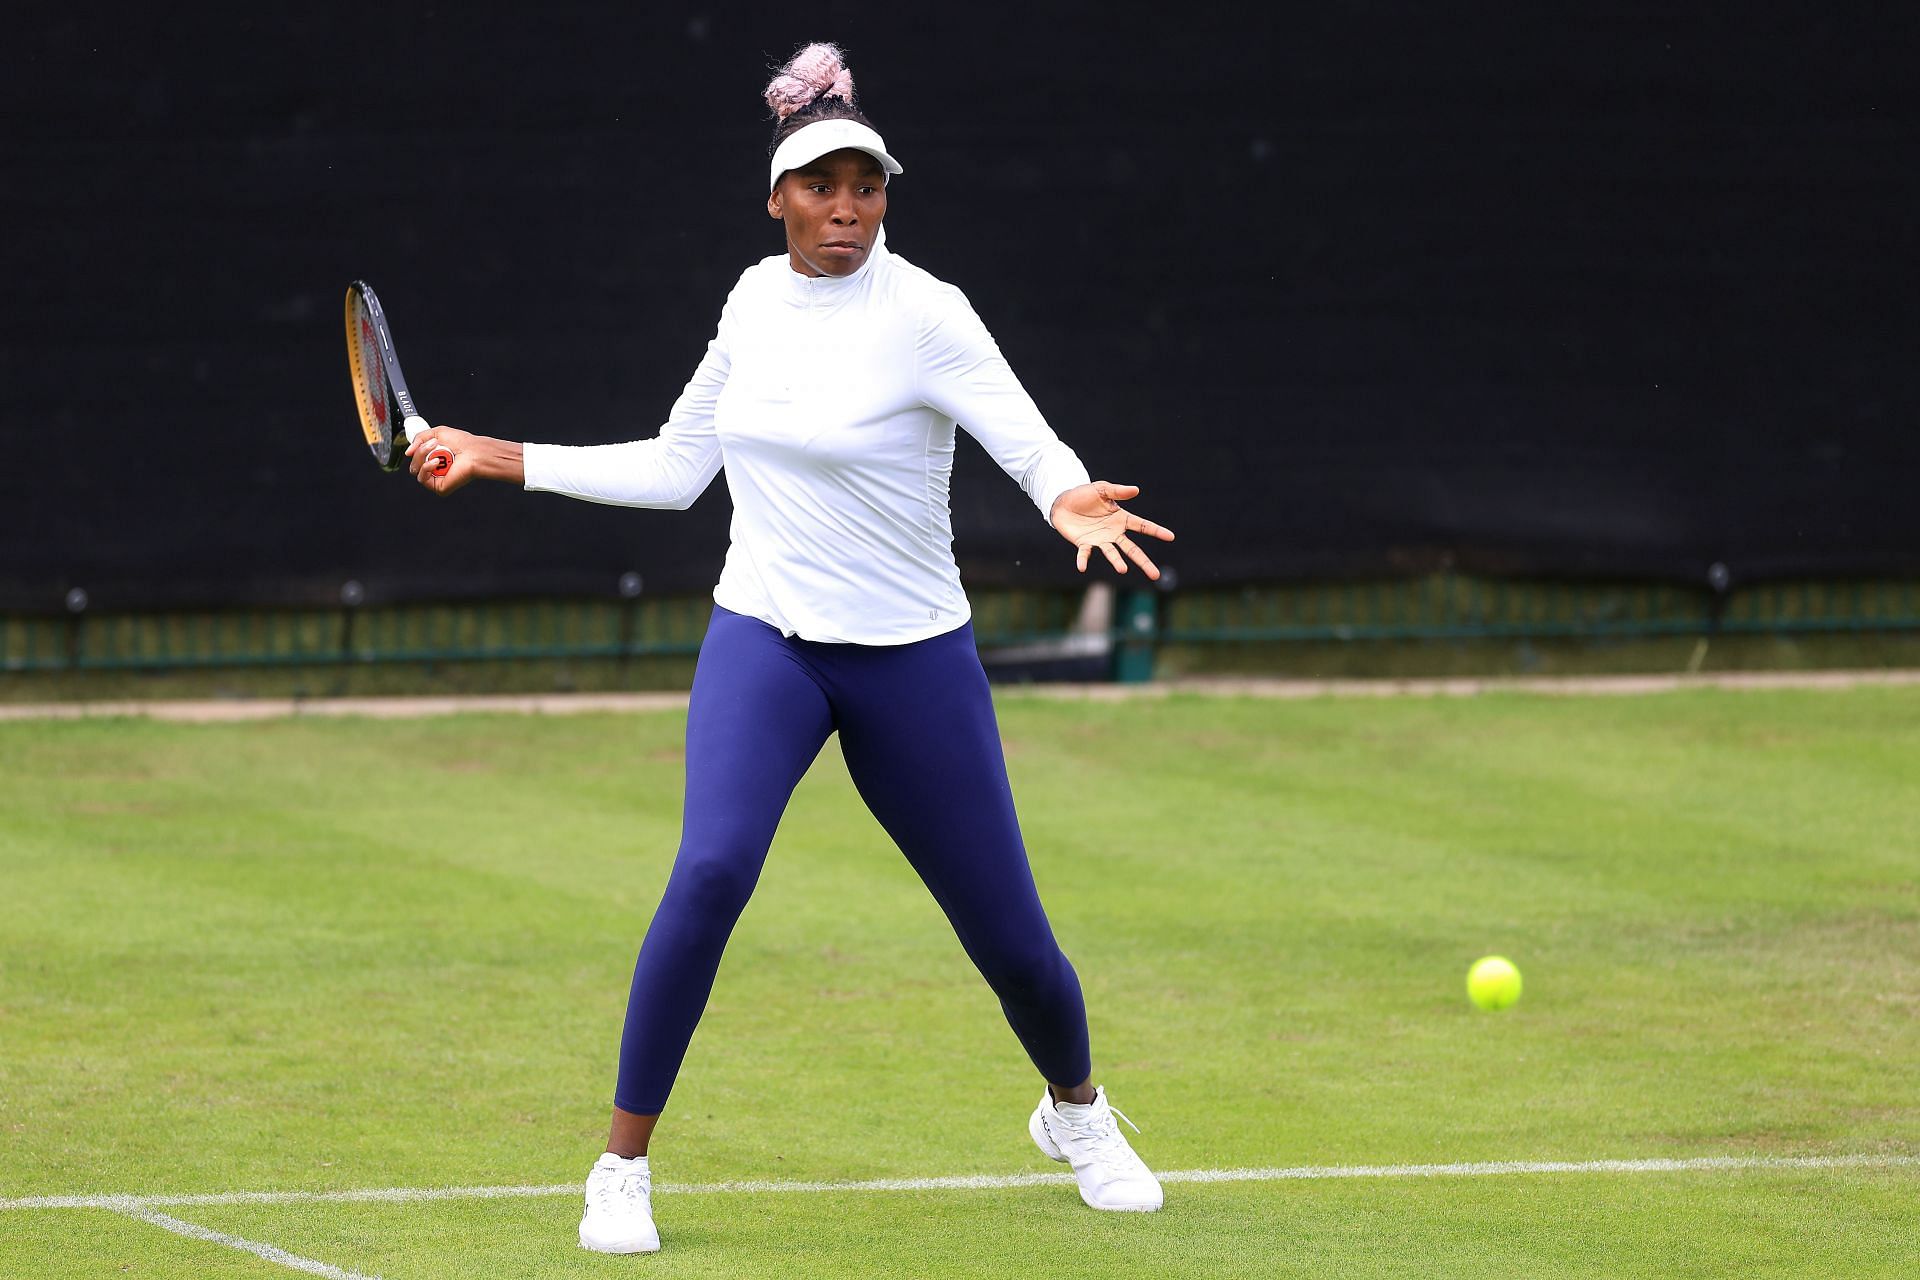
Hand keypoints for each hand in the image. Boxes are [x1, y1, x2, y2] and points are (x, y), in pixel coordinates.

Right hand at [404, 427, 519, 495]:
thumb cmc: (461, 442)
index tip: (420, 442)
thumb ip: (418, 439)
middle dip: (420, 452)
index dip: (415, 450)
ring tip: (436, 449)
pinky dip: (426, 468)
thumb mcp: (435, 433)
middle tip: (433, 444)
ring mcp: (435, 479)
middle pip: (413, 465)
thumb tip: (407, 452)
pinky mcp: (439, 487)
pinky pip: (422, 479)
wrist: (473, 451)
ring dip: (423, 457)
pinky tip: (436, 462)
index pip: (415, 458)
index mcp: (432, 458)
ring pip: (415, 470)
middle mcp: (433, 470)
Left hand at [1049, 481, 1174, 578]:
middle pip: (1132, 549)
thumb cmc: (1085, 495)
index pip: (1142, 526)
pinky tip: (1082, 567)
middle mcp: (1113, 533)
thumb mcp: (1102, 489)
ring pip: (1112, 553)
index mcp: (1121, 519)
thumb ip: (1118, 491)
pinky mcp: (1083, 544)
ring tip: (1123, 570)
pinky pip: (1084, 554)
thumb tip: (1136, 490)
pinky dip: (1083, 560)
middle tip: (1155, 575)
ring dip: (1117, 561)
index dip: (1156, 531)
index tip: (1171, 537)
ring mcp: (1099, 540)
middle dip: (1143, 561)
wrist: (1063, 503)